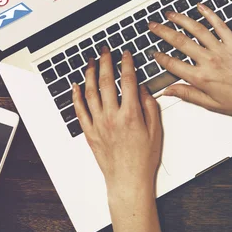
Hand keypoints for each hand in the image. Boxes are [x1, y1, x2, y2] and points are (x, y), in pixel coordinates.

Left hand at [72, 47, 161, 199]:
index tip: (126, 54)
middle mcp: (112, 117)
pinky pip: (80, 111)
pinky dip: (76, 96)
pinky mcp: (90, 132)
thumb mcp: (156, 130)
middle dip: (106, 62)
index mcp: (131, 114)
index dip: (127, 64)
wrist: (128, 180)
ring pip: (90, 93)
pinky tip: (75, 86)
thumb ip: (149, 106)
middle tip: (105, 51)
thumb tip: (143, 89)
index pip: (128, 81)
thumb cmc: (143, 159)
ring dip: (90, 74)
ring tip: (91, 62)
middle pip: (107, 82)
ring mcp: (99, 124)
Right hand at [149, 2, 231, 117]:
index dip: (160, 58)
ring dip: (181, 19)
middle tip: (152, 26)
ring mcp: (221, 49)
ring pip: (197, 29)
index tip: (153, 53)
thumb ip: (188, 94)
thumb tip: (169, 91)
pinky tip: (200, 7)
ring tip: (170, 14)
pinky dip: (209, 14)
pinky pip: (219, 24)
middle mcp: (209, 60)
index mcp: (201, 77)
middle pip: (180, 42)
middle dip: (163, 32)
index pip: (173, 64)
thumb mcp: (211, 104)